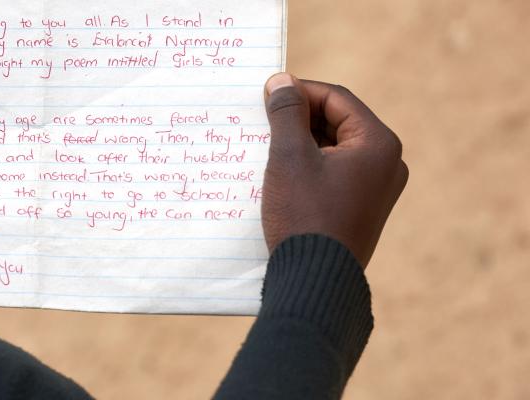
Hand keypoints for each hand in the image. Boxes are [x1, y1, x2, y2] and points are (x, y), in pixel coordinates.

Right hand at [262, 74, 407, 266]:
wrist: (315, 281)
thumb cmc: (304, 215)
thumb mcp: (290, 157)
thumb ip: (286, 113)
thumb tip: (281, 81)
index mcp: (379, 145)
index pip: (337, 99)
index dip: (300, 91)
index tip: (267, 94)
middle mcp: (386, 165)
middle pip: (338, 123)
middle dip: (299, 118)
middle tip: (263, 119)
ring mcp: (376, 190)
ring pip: (334, 149)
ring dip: (301, 143)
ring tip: (266, 146)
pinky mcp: (360, 209)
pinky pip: (333, 173)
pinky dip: (308, 166)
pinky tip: (280, 172)